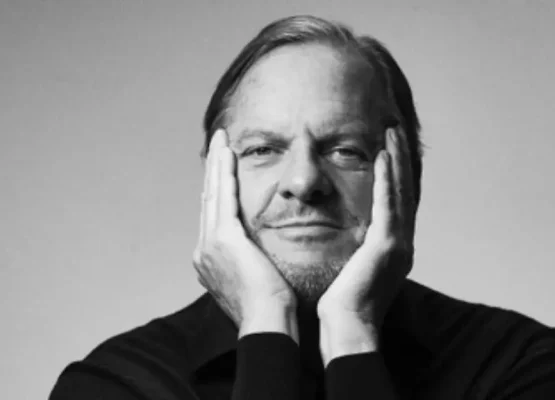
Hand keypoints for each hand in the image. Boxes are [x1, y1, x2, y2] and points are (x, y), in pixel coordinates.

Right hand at [192, 129, 297, 341]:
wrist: (267, 322)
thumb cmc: (270, 307)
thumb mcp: (256, 279)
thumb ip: (252, 261)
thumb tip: (260, 253)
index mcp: (211, 261)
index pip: (214, 217)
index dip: (217, 191)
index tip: (223, 172)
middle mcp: (204, 250)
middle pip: (208, 200)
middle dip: (213, 172)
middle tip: (218, 147)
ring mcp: (210, 244)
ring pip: (213, 193)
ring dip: (217, 165)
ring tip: (221, 141)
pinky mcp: (224, 238)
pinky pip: (224, 196)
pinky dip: (225, 173)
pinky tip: (227, 154)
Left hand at [317, 126, 414, 362]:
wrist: (346, 326)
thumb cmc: (343, 303)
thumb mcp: (353, 268)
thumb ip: (356, 248)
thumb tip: (345, 235)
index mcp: (394, 248)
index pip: (395, 200)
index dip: (395, 172)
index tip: (388, 148)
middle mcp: (402, 242)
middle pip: (403, 190)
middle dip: (400, 158)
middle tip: (394, 130)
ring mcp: (398, 244)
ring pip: (399, 192)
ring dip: (396, 160)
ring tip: (391, 133)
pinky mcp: (387, 246)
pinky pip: (388, 205)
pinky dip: (387, 180)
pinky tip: (383, 157)